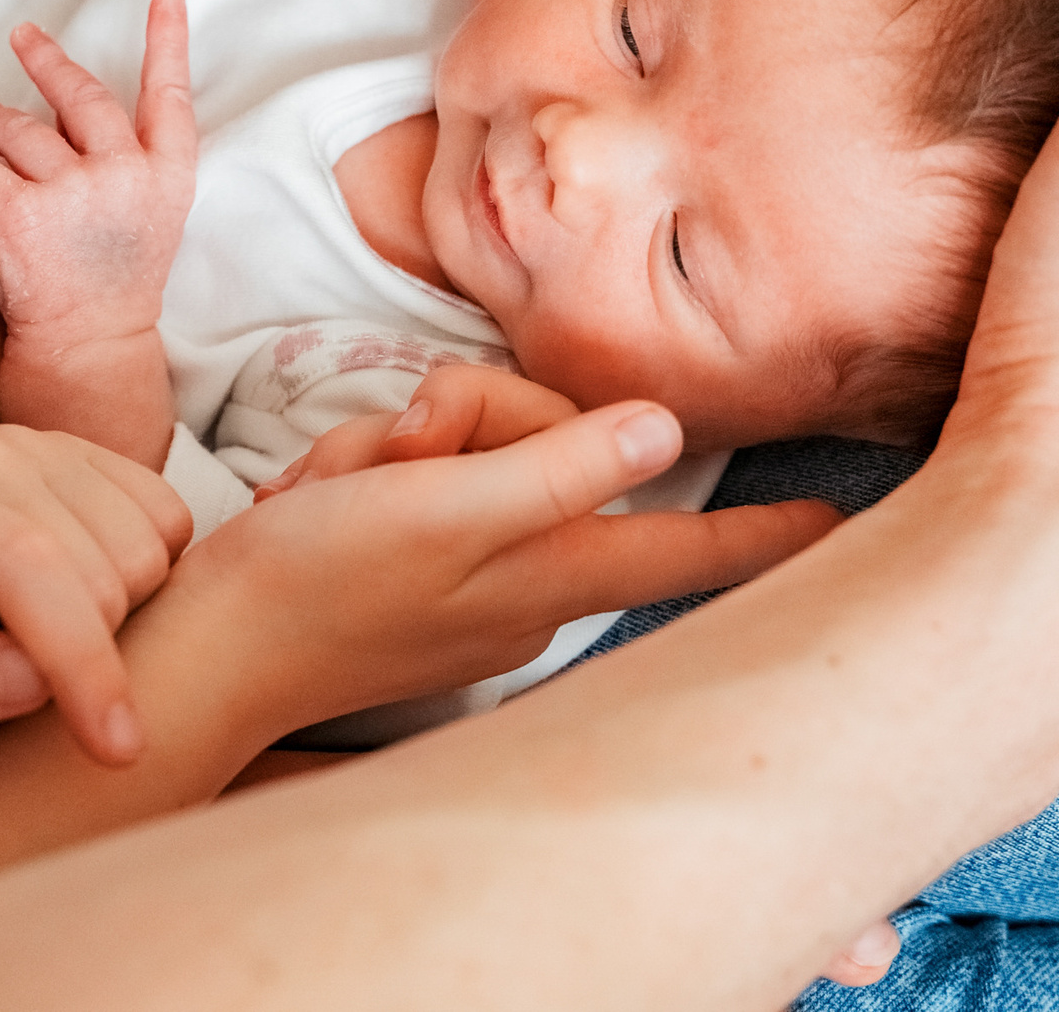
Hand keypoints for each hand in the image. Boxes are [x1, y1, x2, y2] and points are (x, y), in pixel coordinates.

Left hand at [0, 0, 195, 348]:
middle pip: (81, 96)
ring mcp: (73, 195)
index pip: (171, 96)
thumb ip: (124, 162)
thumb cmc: (113, 287)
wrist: (91, 350)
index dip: (169, 42)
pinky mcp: (20, 218)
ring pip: (19, 127)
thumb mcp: (148, 220)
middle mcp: (125, 177)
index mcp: (167, 177)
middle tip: (23, 35)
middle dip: (48, 61)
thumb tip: (68, 107)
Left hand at [0, 424, 192, 783]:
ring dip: (133, 618)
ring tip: (53, 651)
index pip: (25, 565)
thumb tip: (28, 676)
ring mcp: (30, 444)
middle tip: (43, 696)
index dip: (83, 659)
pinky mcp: (79, 454)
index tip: (119, 749)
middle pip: (106, 562)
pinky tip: (88, 610)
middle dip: (102, 652)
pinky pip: (171, 516)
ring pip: (150, 540)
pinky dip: (156, 579)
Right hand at [173, 396, 840, 733]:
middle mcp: (536, 578)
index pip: (693, 548)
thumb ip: (555, 466)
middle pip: (560, 442)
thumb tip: (666, 432)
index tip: (845, 525)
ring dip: (409, 442)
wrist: (213, 642)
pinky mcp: (427, 570)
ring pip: (485, 446)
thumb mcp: (441, 507)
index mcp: (556, 570)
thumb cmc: (322, 578)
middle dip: (475, 416)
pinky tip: (334, 500)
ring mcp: (481, 576)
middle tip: (406, 445)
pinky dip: (378, 474)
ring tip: (353, 484)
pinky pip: (432, 481)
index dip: (771, 531)